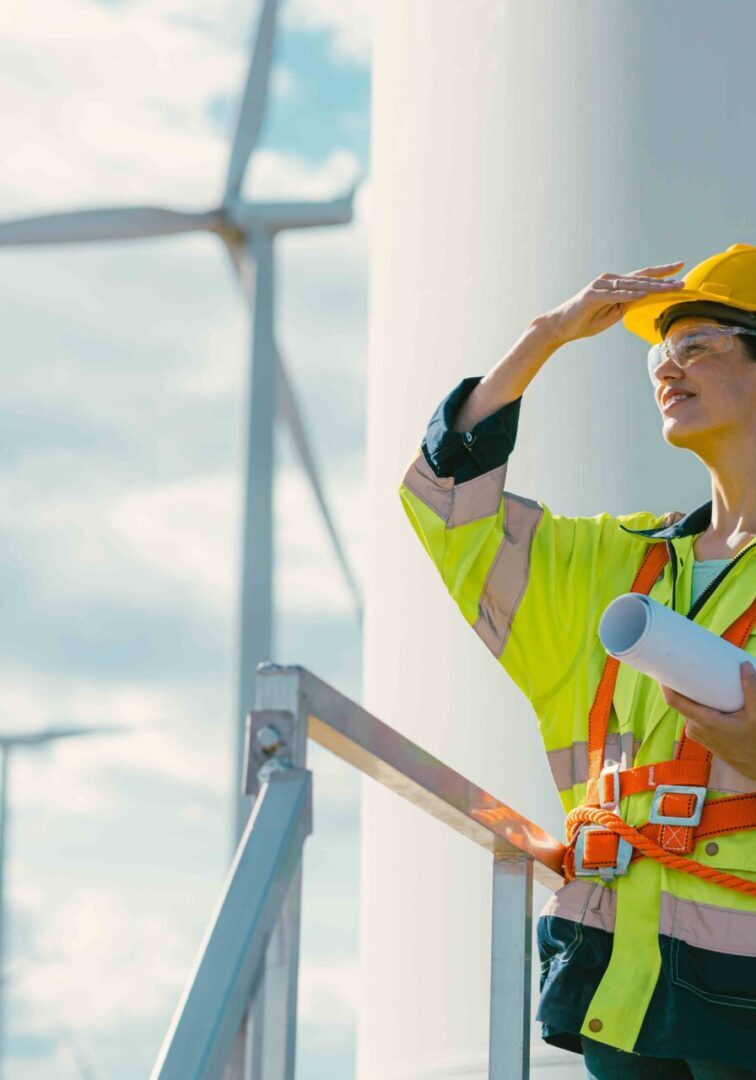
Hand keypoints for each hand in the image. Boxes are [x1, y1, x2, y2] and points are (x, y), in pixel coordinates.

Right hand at [541, 261, 685, 346]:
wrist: (560, 327)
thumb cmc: (586, 321)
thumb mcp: (614, 312)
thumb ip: (628, 303)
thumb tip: (645, 297)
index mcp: (615, 284)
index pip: (642, 277)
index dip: (661, 273)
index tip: (679, 268)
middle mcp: (609, 280)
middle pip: (641, 278)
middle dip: (663, 279)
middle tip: (682, 279)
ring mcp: (600, 286)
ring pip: (631, 285)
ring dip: (652, 287)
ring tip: (670, 287)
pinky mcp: (591, 296)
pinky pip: (614, 295)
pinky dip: (629, 295)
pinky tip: (643, 294)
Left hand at [659, 662, 755, 781]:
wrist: (754, 766)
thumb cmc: (754, 742)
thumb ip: (751, 690)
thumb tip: (743, 665)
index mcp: (704, 721)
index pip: (674, 701)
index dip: (665, 685)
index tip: (664, 668)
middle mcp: (694, 727)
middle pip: (680, 701)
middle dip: (681, 684)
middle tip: (686, 665)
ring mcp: (695, 732)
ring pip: (687, 708)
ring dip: (690, 694)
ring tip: (697, 676)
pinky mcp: (699, 734)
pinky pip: (692, 714)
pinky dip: (696, 704)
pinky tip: (704, 694)